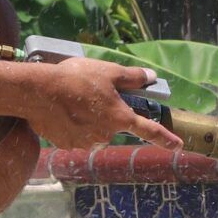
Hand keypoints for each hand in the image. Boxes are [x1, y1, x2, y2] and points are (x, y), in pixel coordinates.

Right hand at [28, 58, 182, 150]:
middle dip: (106, 114)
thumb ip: (132, 77)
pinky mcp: (67, 145)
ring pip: (93, 131)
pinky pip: (75, 136)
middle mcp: (106, 134)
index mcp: (120, 117)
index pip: (149, 130)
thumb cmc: (76, 78)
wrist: (38, 92)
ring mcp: (86, 142)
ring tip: (72, 101)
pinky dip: (71, 126)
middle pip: (113, 126)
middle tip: (90, 95)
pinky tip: (61, 112)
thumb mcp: (108, 71)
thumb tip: (151, 77)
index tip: (178, 146)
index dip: (165, 138)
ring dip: (88, 120)